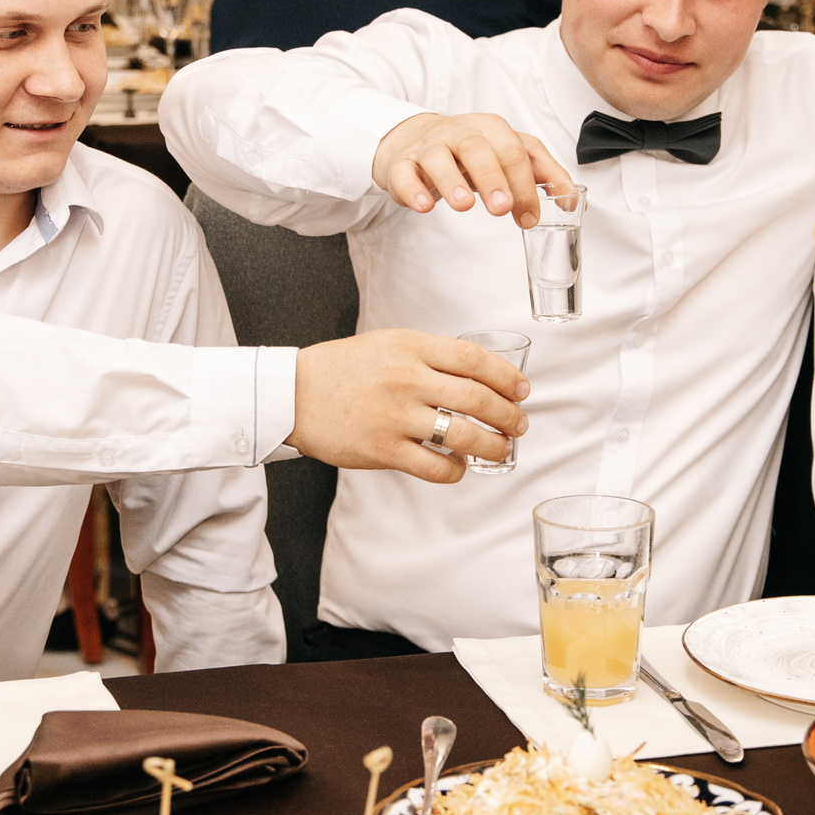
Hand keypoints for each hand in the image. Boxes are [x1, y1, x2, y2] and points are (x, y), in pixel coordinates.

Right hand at [287, 330, 529, 482]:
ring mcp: (395, 417)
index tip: (522, 390)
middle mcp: (406, 379)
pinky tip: (460, 467)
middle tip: (519, 424)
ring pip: (462, 435)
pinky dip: (455, 470)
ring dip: (492, 445)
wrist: (293, 394)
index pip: (473, 360)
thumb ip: (428, 356)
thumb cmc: (343, 368)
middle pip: (476, 398)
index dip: (506, 376)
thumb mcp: (388, 344)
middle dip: (508, 415)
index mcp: (410, 347)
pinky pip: (433, 467)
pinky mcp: (382, 450)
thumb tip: (476, 374)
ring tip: (502, 449)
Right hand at [373, 112, 574, 226]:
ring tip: (464, 206)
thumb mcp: (509, 155)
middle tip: (503, 208)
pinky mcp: (403, 163)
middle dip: (493, 178)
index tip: (530, 216)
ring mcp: (429, 146)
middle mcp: (460, 133)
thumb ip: (543, 174)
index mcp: (492, 129)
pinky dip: (412, 189)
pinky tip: (422, 206)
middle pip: (478, 149)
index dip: (526, 184)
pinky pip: (404, 172)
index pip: (515, 150)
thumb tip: (570, 200)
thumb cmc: (471, 151)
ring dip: (451, 182)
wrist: (418, 139)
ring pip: (438, 156)